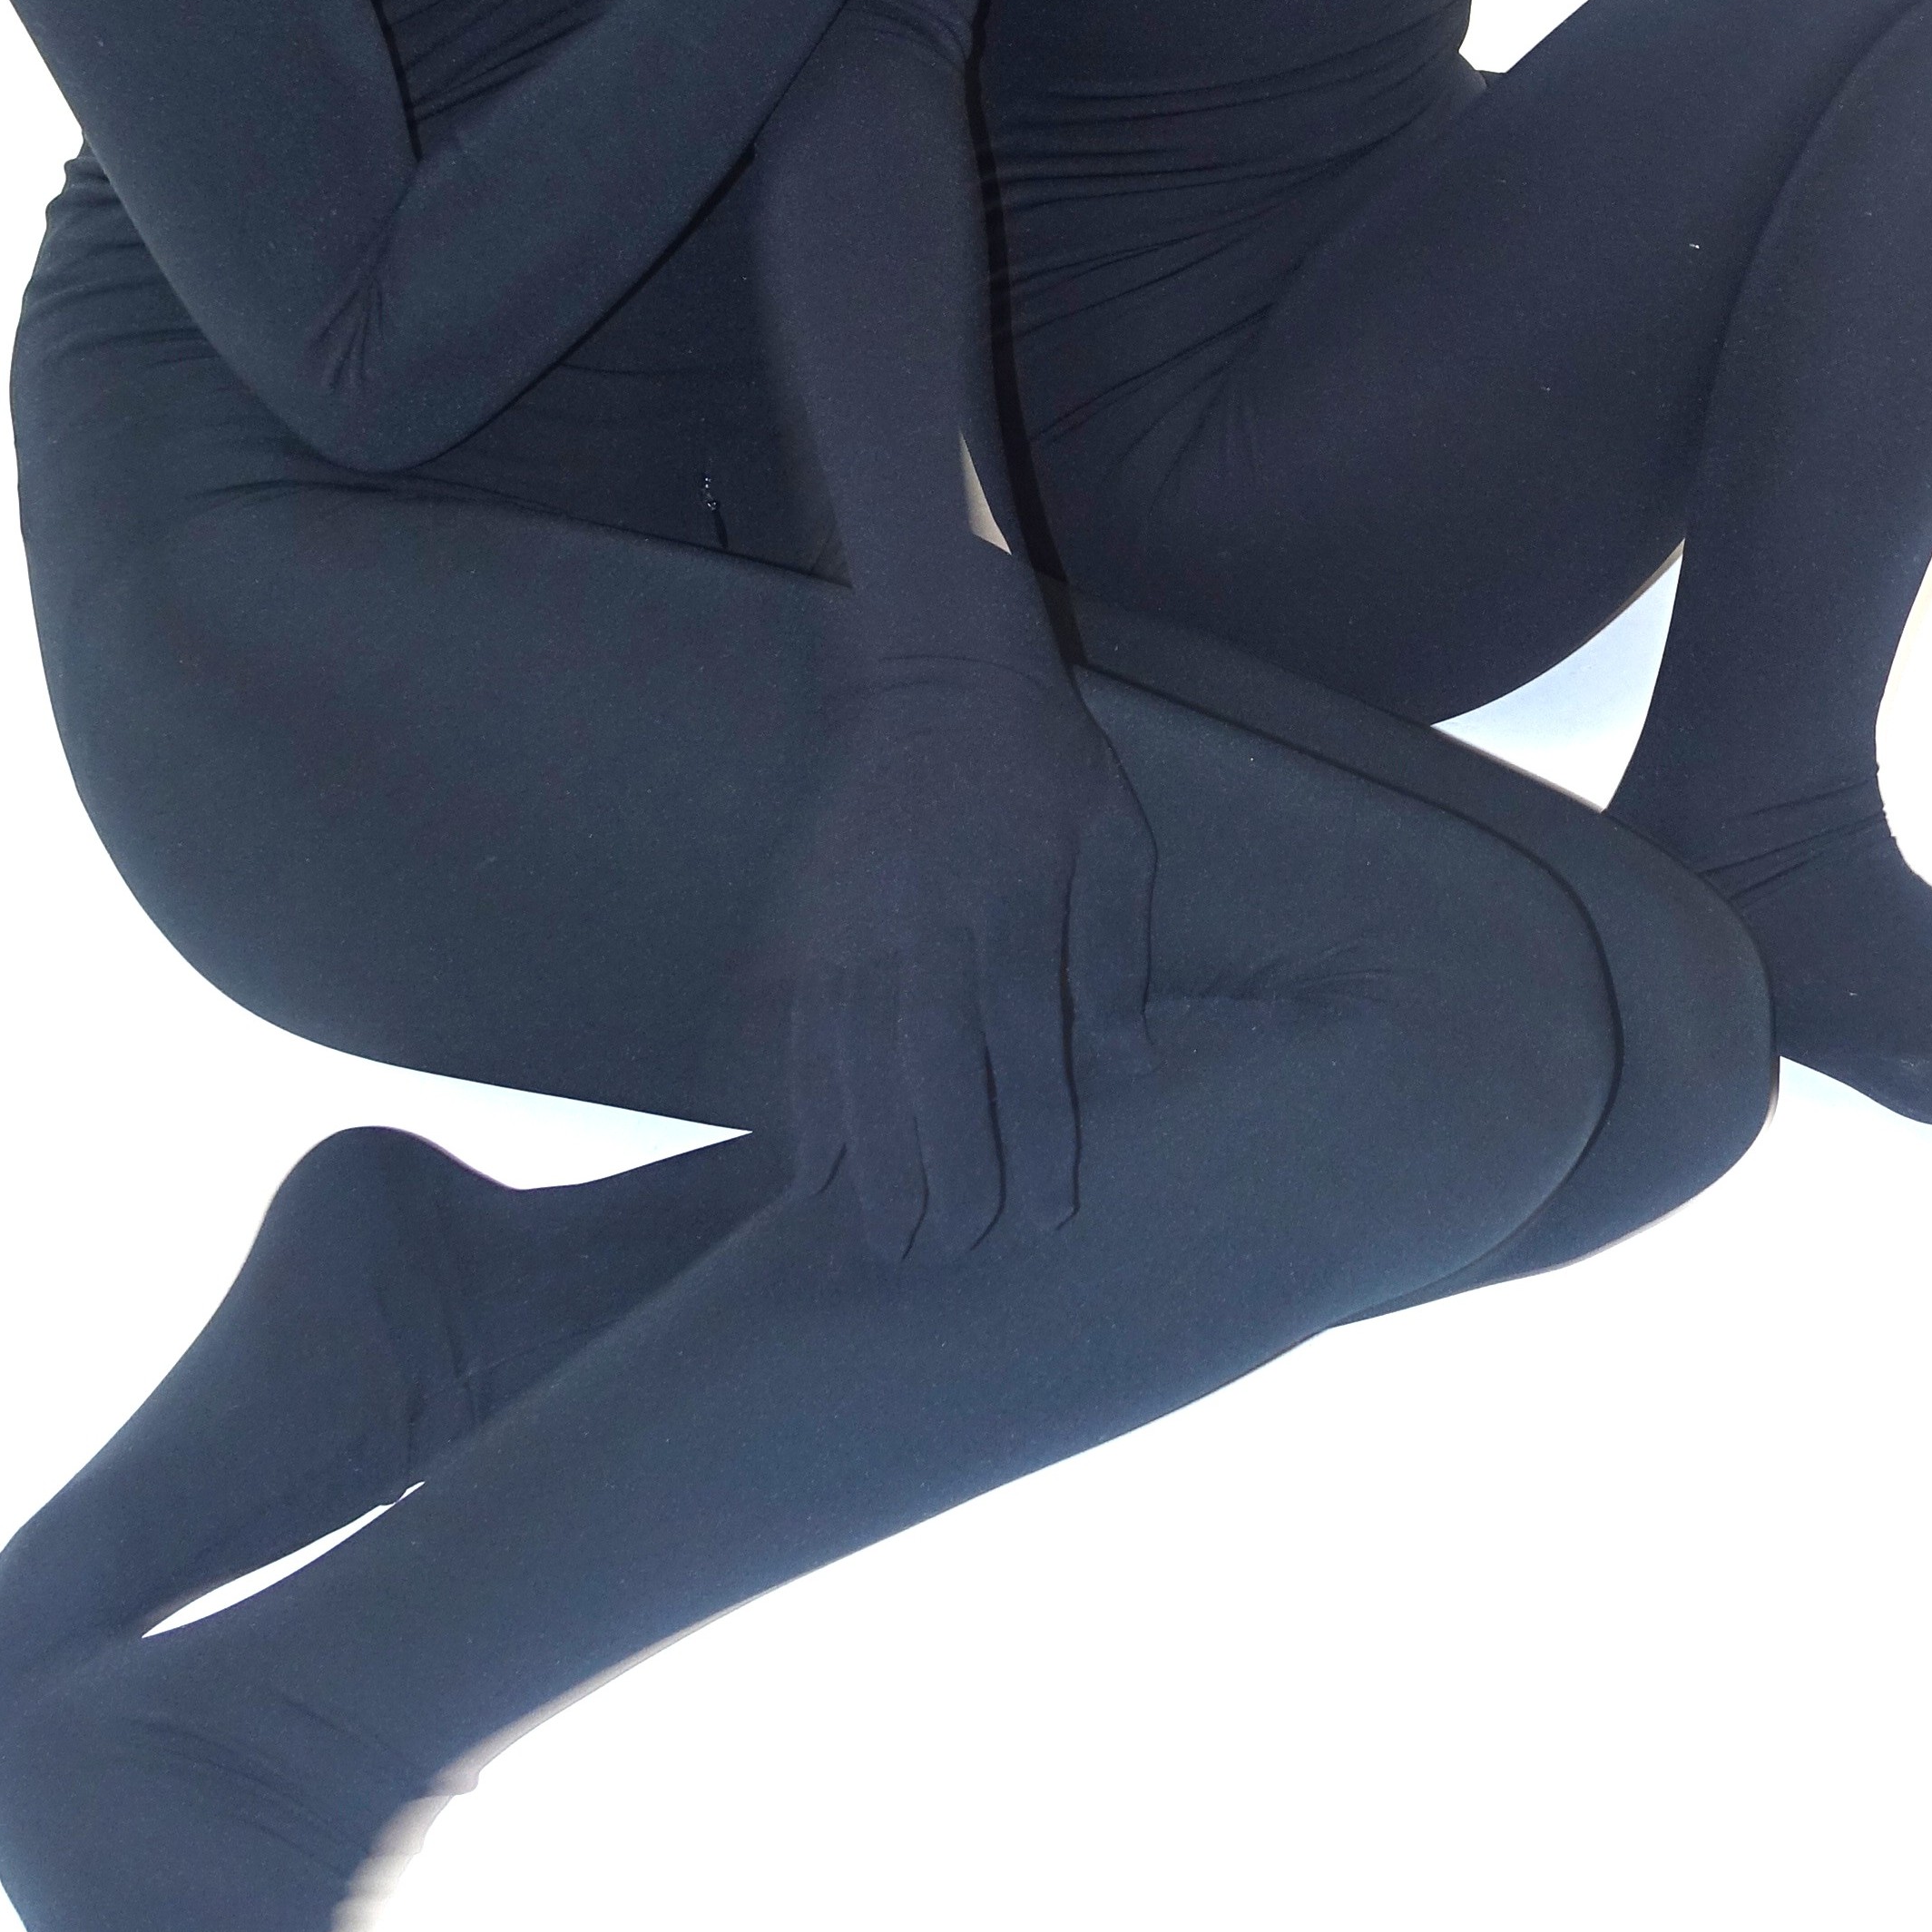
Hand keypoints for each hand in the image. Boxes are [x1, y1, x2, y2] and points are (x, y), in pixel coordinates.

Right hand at [736, 657, 1156, 1262]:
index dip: (1035, 1145)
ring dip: (869, 1164)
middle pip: (933, 1079)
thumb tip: (1130, 1072)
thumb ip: (1113, 959)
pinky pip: (801, 1034)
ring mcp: (857, 933)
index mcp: (1014, 915)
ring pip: (858, 1068)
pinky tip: (811, 1170)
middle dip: (944, 1177)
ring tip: (883, 1241)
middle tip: (952, 1254)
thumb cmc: (1042, 763)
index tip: (1042, 1220)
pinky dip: (804, 1105)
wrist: (933, 676)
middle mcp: (930, 936)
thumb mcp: (1113, 840)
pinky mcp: (809, 926)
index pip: (1026, 1056)